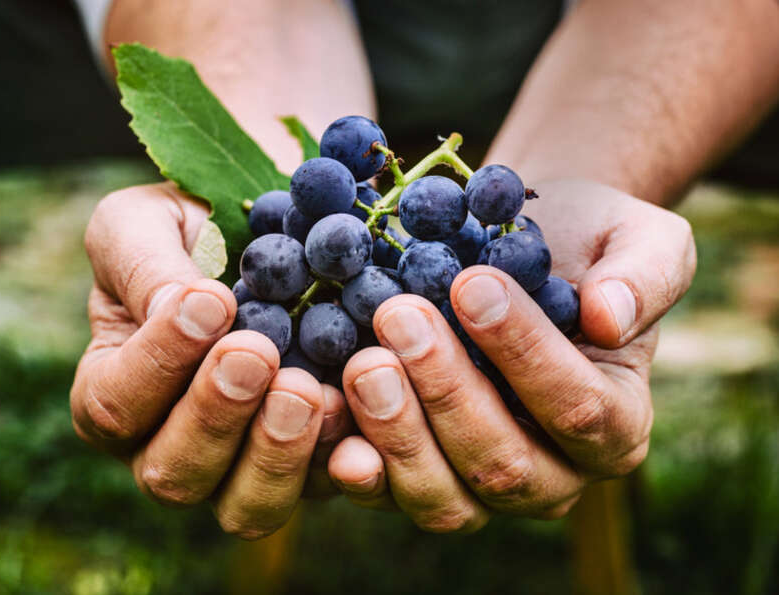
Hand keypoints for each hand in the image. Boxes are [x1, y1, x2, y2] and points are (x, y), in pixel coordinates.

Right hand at [71, 182, 352, 538]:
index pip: (115, 403)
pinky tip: (361, 423)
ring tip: (305, 389)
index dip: (160, 360)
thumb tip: (179, 311)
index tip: (212, 300)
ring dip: (276, 455)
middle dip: (216, 416)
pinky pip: (323, 488)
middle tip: (256, 353)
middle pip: (175, 473)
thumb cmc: (190, 230)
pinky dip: (344, 463)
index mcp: (114, 393)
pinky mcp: (308, 466)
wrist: (267, 239)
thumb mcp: (145, 223)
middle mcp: (168, 448)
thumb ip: (142, 264)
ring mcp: (241, 467)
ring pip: (246, 507)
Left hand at [328, 179, 695, 529]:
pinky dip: (353, 463)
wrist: (513, 250)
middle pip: (502, 464)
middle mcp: (552, 473)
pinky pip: (386, 493)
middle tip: (400, 316)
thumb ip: (645, 276)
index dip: (524, 352)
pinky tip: (326, 413)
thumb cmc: (582, 244)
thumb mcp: (638, 239)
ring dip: (396, 432)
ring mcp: (480, 487)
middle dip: (447, 391)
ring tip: (363, 360)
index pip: (577, 407)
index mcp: (615, 424)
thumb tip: (611, 318)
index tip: (472, 284)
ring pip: (442, 498)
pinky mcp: (418, 476)